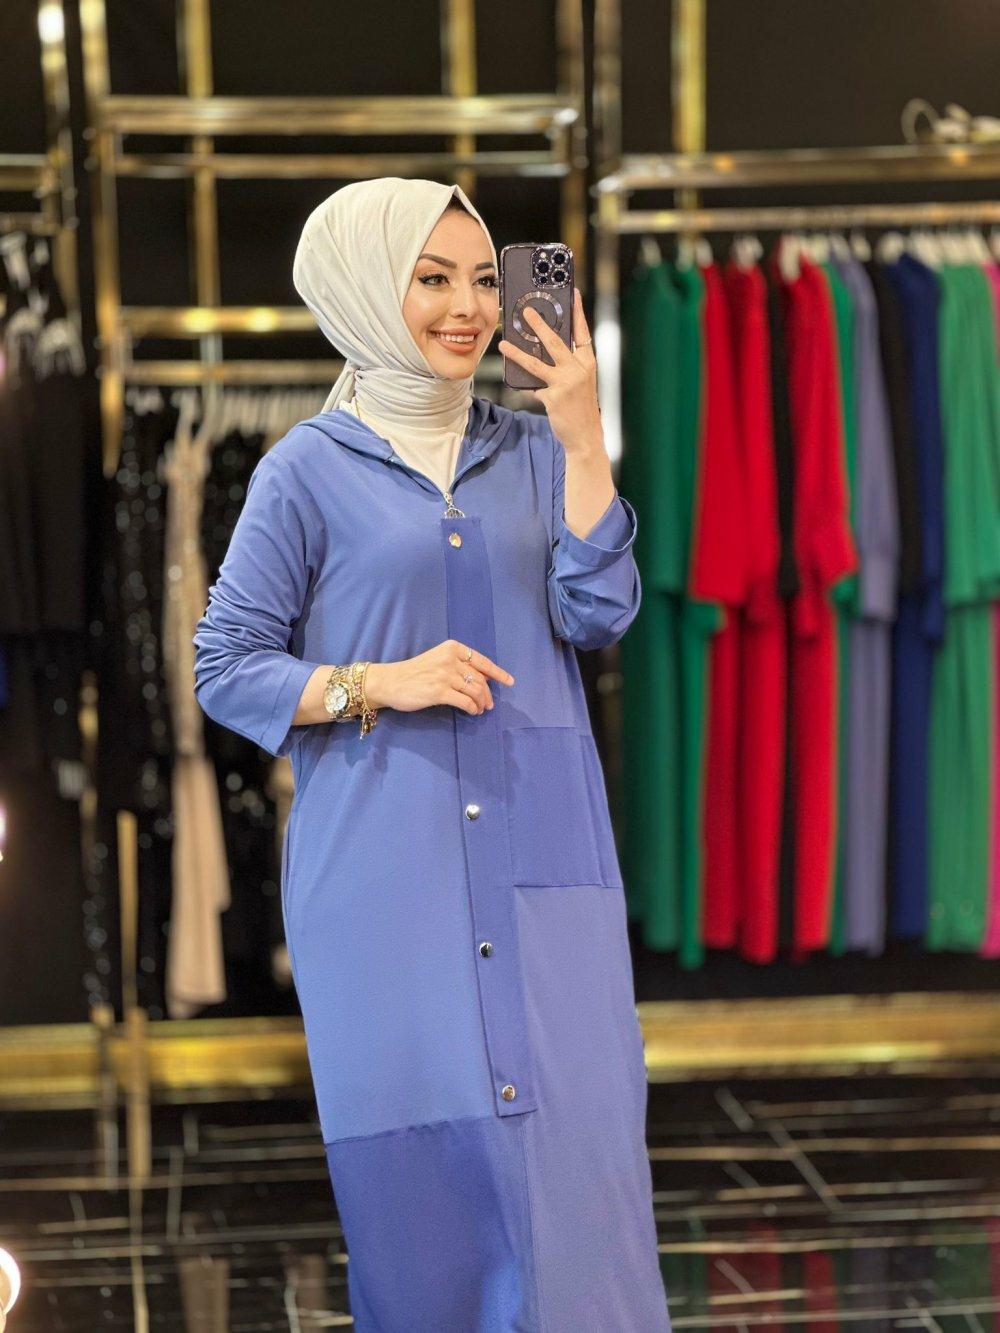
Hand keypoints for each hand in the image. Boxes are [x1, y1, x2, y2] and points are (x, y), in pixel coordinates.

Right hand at [366, 641, 514, 716]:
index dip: (498, 673)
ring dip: (481, 703)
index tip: (509, 682)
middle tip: (489, 705)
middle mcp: (449, 659)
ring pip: (475, 691)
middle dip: (488, 694)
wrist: (390, 681)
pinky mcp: (438, 692)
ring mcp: (444, 675)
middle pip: (480, 678)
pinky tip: (471, 711)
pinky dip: (472, 708)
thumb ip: (459, 665)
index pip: (481, 661)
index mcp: (452, 648)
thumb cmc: (414, 672)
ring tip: (479, 709)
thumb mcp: (438, 660)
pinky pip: (465, 701)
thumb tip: (485, 678)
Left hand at [497, 288, 602, 453]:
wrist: (585, 436)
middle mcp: (578, 370)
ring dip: (517, 352)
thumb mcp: (579, 383)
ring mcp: (565, 383)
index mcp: (587, 363)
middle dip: (539, 324)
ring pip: (536, 363)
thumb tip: (540, 353)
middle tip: (526, 312)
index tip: (572, 294)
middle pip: (555, 342)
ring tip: (504, 343)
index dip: (577, 313)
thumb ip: (566, 367)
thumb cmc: (580, 408)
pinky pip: (533, 385)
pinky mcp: (553, 397)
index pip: (582, 332)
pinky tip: (516, 380)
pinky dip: (525, 384)